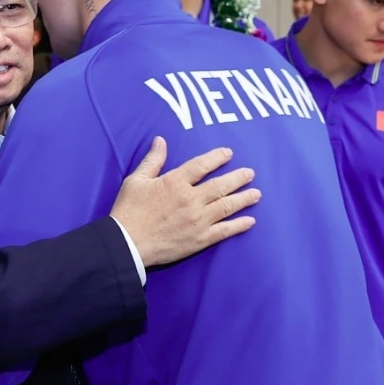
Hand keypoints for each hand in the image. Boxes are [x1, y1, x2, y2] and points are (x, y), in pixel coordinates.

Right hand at [111, 136, 259, 268]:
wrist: (127, 243)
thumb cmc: (128, 211)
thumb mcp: (136, 180)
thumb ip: (152, 160)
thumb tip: (161, 140)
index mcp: (175, 182)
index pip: (202, 165)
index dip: (217, 157)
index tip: (229, 153)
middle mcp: (190, 199)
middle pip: (221, 185)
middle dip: (238, 178)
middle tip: (250, 173)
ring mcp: (197, 220)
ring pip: (227, 206)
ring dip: (244, 199)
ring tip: (256, 194)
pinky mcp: (199, 239)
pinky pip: (224, 231)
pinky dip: (239, 225)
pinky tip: (250, 221)